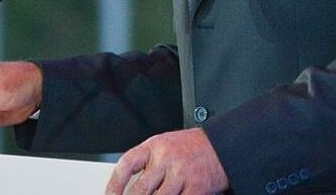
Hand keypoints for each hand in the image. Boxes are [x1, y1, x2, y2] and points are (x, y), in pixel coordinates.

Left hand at [105, 128, 228, 194]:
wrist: (221, 146)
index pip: (126, 165)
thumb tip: (127, 186)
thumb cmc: (190, 147)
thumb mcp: (164, 146)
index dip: (114, 185)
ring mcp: (181, 175)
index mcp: (154, 146)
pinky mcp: (196, 188)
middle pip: (140, 189)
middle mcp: (166, 159)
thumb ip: (147, 163)